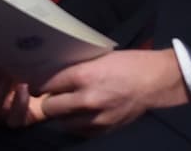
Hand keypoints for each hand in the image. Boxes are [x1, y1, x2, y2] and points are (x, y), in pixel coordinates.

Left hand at [37, 49, 188, 135]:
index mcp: (83, 76)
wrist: (154, 81)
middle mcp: (87, 99)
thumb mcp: (96, 58)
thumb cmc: (126, 63)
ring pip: (63, 122)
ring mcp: (96, 117)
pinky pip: (79, 131)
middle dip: (48, 101)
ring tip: (68, 104)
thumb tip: (51, 73)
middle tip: (51, 95)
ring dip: (62, 114)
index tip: (36, 84)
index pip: (46, 85)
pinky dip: (76, 123)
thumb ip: (74, 68)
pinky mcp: (105, 129)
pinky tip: (81, 114)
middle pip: (49, 107)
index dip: (38, 84)